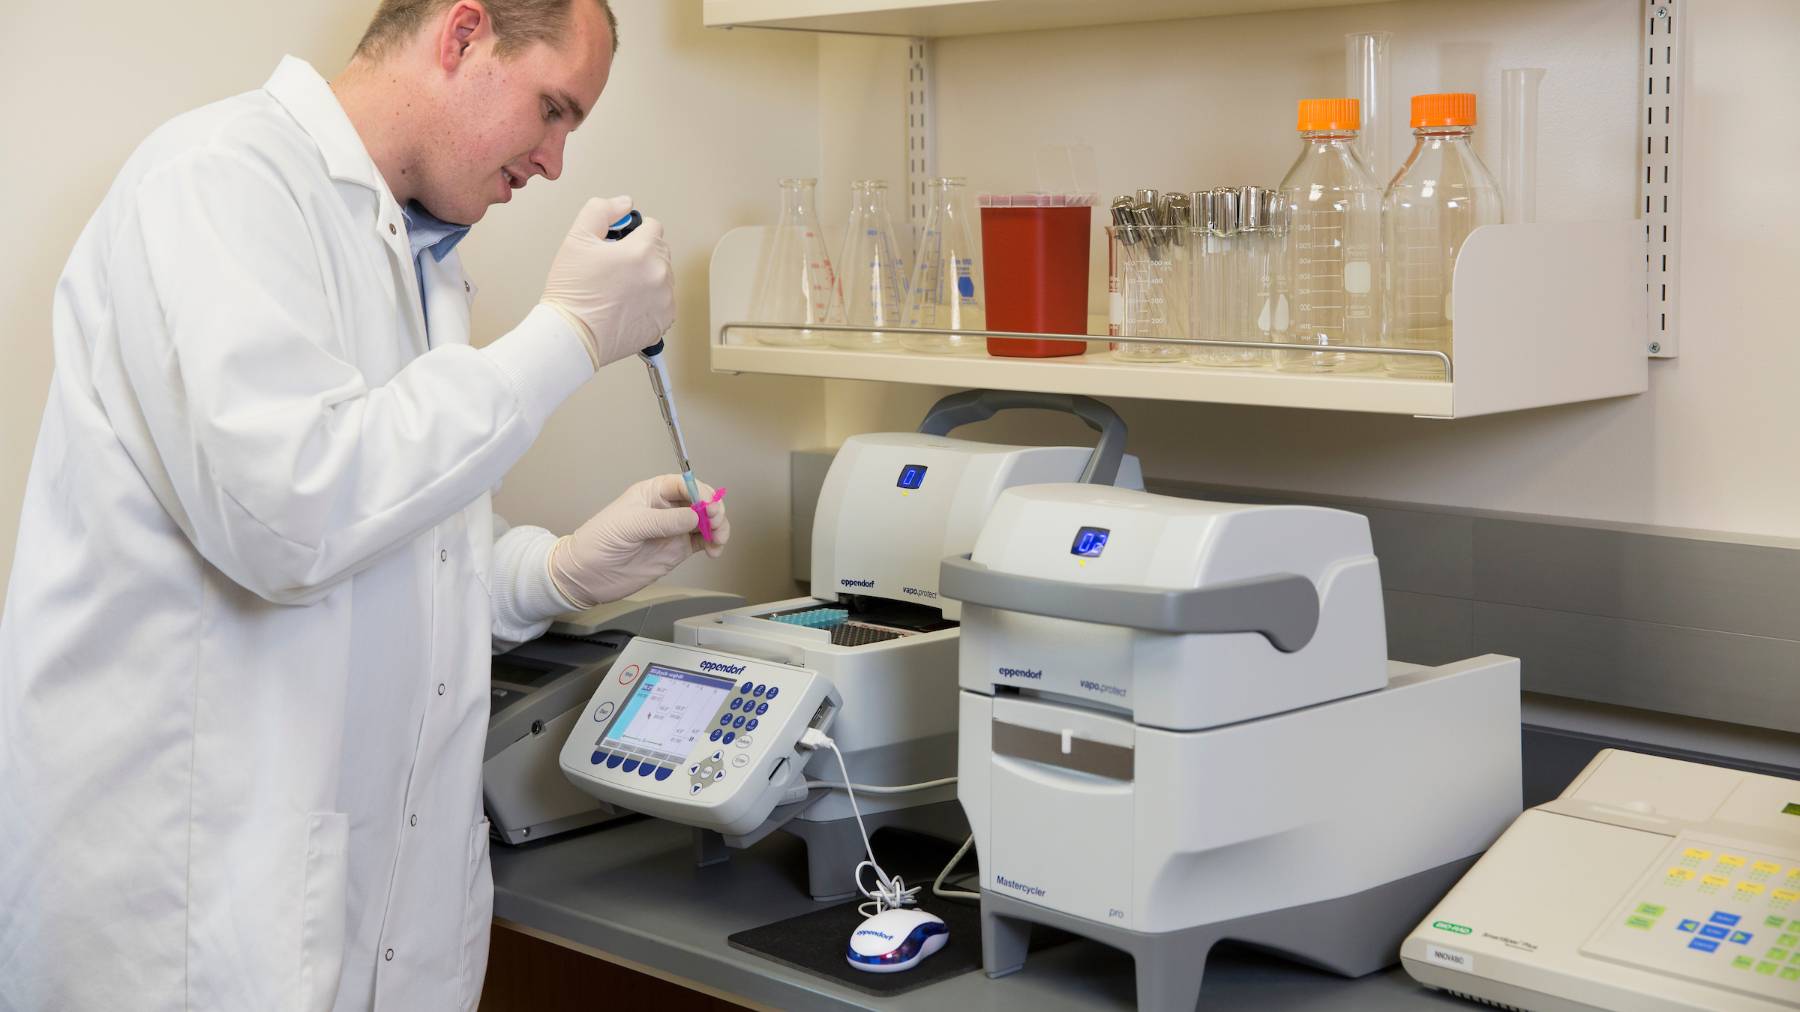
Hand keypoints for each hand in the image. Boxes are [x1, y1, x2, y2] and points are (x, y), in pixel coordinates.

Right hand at [540, 196, 674, 368]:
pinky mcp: (664, 321)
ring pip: (663, 277)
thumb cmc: (572, 293)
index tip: (620, 243)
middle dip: (641, 254)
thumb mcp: (576, 238)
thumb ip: (601, 211)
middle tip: (614, 268)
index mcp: (642, 251)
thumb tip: (624, 204)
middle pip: (660, 251)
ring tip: (619, 289)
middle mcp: (659, 275)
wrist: (572, 334)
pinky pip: (664, 302)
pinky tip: (627, 305)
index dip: (634, 231)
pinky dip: (650, 301)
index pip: (653, 226)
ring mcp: (664, 300)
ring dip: (647, 277)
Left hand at [548, 474, 729, 608]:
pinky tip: (714, 550)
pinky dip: (714, 544)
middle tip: (714, 523)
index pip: (685, 484)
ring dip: (718, 528)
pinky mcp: (677, 550)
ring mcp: (674, 530)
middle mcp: (666, 509)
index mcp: (652, 493)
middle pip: (701, 501)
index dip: (701, 492)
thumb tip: (695, 516)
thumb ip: (664, 521)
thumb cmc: (598, 542)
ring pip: (707, 522)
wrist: (587, 575)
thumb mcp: (629, 525)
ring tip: (717, 540)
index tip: (708, 506)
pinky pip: (703, 541)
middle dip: (714, 510)